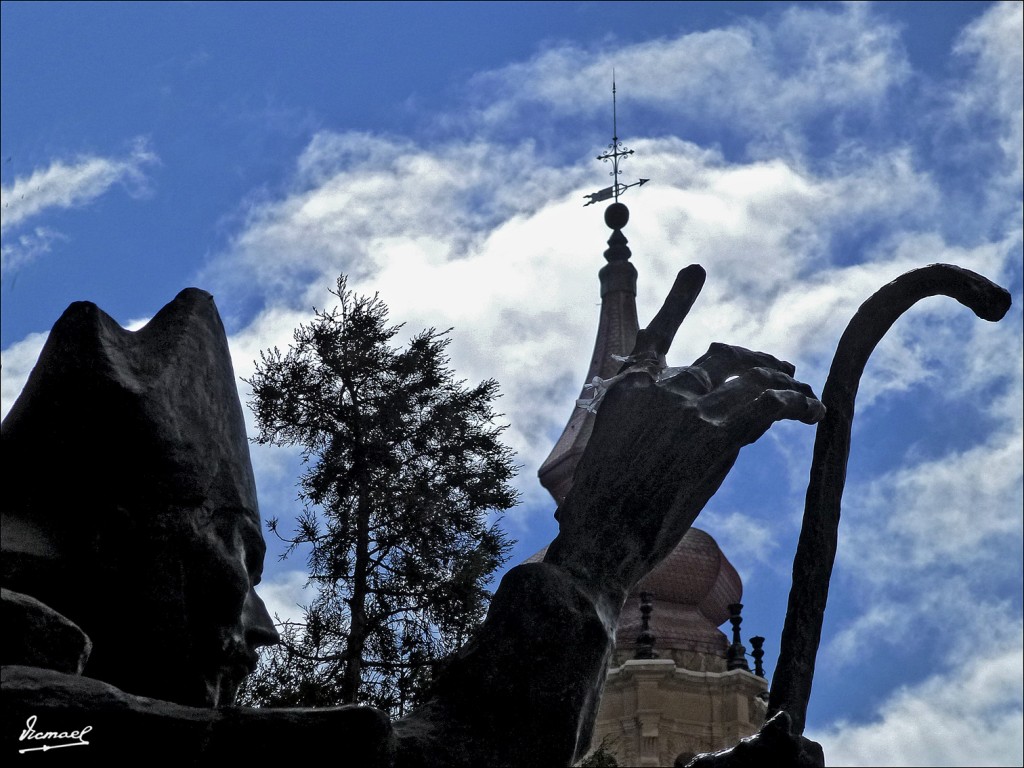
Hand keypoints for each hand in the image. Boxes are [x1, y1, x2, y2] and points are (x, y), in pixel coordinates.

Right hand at [544, 268, 823, 602]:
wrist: (600, 536)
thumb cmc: (603, 510)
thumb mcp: (618, 455)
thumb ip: (656, 428)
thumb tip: (711, 427)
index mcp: (627, 389)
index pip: (656, 338)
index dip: (677, 304)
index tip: (695, 273)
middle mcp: (658, 387)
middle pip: (719, 358)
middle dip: (754, 360)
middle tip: (779, 368)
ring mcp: (687, 408)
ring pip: (750, 379)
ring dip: (784, 383)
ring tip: (805, 392)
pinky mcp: (714, 435)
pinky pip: (767, 408)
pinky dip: (796, 406)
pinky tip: (814, 411)